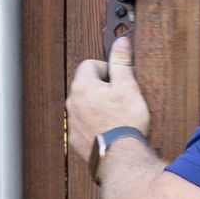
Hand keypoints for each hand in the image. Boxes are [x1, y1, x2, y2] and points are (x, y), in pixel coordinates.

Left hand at [66, 33, 151, 164]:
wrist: (119, 156)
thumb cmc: (124, 122)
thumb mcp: (128, 86)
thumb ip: (121, 61)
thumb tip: (120, 42)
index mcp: (82, 86)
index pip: (90, 64)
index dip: (107, 69)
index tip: (119, 78)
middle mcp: (72, 103)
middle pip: (86, 85)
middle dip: (103, 88)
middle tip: (121, 98)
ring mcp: (72, 122)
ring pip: (84, 106)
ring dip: (98, 107)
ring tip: (117, 116)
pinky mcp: (75, 139)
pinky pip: (84, 125)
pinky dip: (95, 125)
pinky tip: (110, 130)